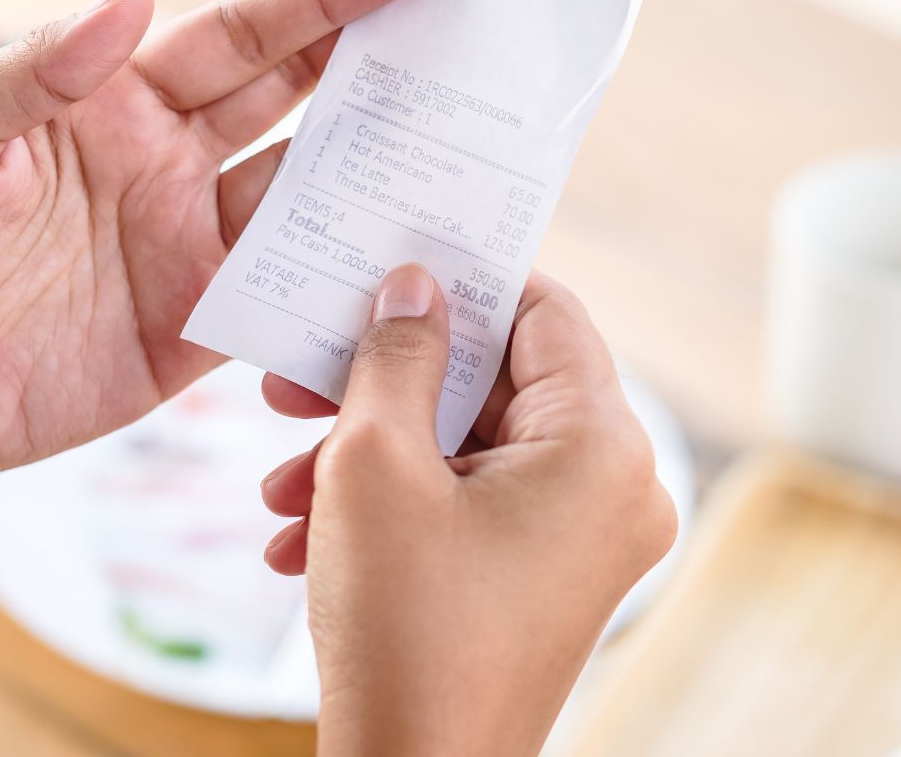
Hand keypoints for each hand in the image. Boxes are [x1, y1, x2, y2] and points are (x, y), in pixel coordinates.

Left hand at [0, 0, 425, 516]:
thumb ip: (36, 68)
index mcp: (112, 99)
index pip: (238, 34)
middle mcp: (165, 162)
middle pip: (295, 100)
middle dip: (376, 62)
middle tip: (468, 32)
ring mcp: (186, 247)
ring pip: (308, 195)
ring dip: (380, 167)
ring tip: (466, 139)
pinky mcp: (194, 332)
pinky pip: (287, 299)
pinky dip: (344, 282)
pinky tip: (404, 265)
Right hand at [258, 265, 676, 755]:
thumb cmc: (403, 628)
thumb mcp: (376, 464)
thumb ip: (396, 356)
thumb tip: (413, 287)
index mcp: (602, 446)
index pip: (544, 312)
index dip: (461, 282)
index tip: (386, 270)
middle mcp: (617, 490)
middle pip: (498, 384)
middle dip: (385, 384)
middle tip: (298, 377)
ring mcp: (586, 543)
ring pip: (471, 451)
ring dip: (370, 454)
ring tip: (283, 482)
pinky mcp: (548, 583)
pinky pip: (474, 509)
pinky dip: (395, 509)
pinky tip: (303, 534)